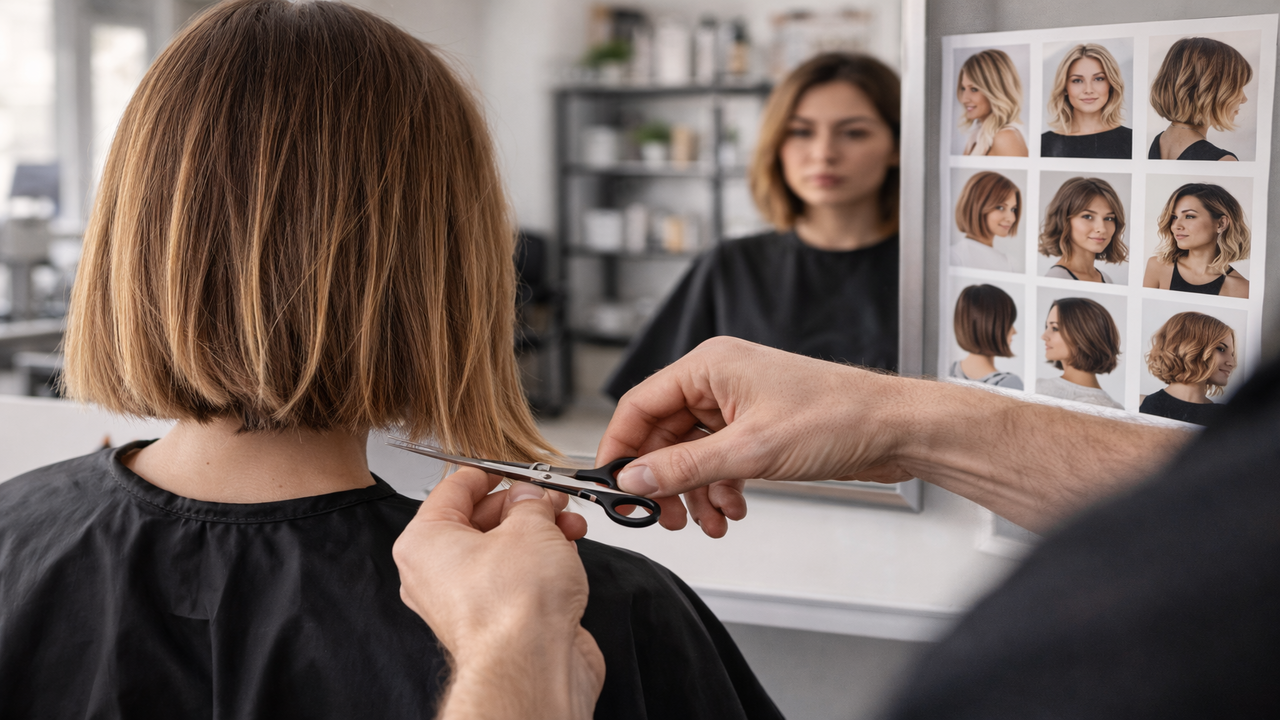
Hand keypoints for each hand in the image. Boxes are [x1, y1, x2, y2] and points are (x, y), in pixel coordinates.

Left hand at [393, 468, 604, 719]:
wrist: (531, 668)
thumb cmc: (512, 608)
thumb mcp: (530, 526)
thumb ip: (531, 502)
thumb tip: (531, 497)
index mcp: (424, 542)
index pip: (453, 489)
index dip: (489, 473)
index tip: (512, 467)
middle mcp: (435, 573)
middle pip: (479, 521)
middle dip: (522, 506)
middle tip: (550, 497)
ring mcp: (464, 602)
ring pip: (501, 551)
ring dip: (538, 533)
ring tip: (567, 523)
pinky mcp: (493, 623)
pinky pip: (513, 580)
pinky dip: (539, 563)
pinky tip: (566, 552)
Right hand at [597, 337, 911, 536]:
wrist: (894, 429)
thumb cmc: (838, 417)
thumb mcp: (750, 449)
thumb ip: (685, 466)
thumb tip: (634, 478)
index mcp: (709, 366)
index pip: (641, 404)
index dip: (621, 447)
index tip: (611, 485)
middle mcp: (719, 381)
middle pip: (664, 435)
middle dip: (664, 481)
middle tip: (663, 517)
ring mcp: (738, 406)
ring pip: (692, 453)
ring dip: (694, 492)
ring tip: (707, 522)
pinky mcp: (757, 428)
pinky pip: (718, 461)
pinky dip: (720, 489)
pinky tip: (733, 509)